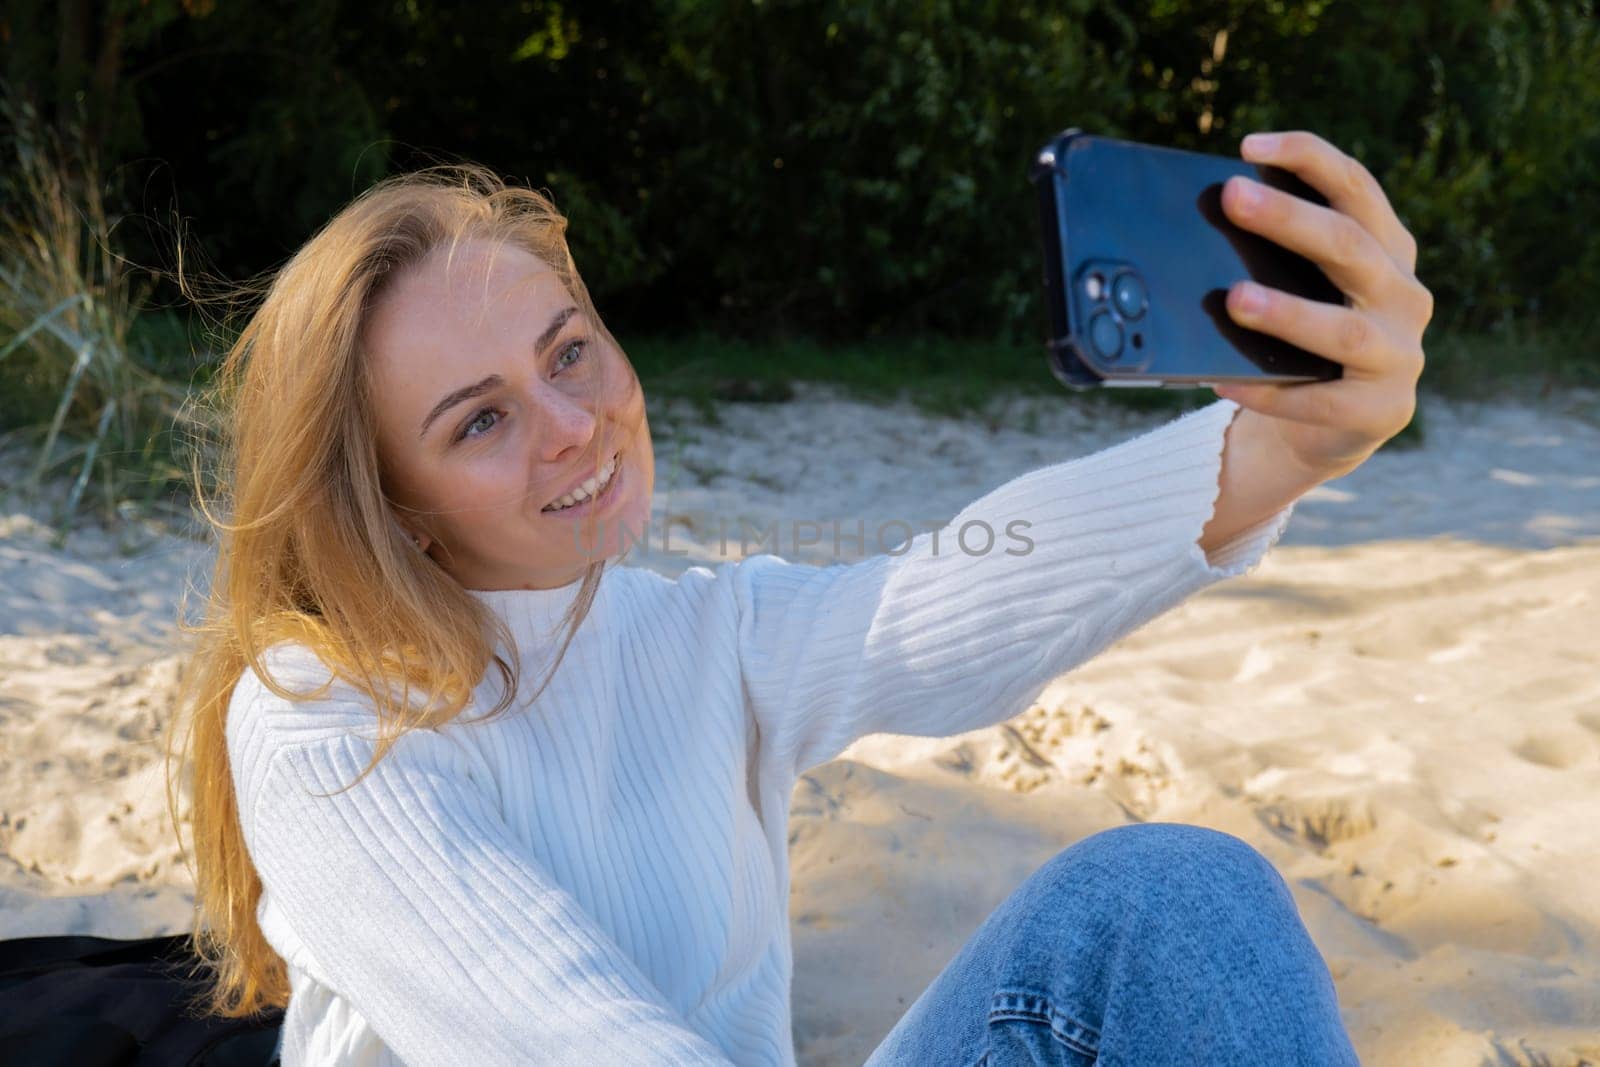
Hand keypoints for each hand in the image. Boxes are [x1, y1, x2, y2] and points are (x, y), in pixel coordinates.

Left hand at [1212, 130, 1433, 481]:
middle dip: (1288, 218)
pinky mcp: (1383, 410)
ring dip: (1286, 312)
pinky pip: (1318, 401)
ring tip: (1234, 299)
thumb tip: (1200, 224)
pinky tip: (1222, 382)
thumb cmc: (1305, 341)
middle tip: (1232, 197)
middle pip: (1349, 245)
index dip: (1308, 158)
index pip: (1355, 187)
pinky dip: (1268, 392)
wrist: (1334, 428)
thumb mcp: (1301, 288)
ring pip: (1342, 330)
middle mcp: (1405, 295)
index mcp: (1387, 250)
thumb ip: (1275, 258)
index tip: (1249, 145)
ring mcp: (1401, 355)